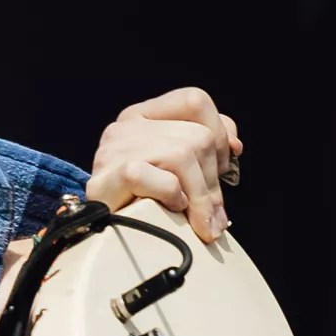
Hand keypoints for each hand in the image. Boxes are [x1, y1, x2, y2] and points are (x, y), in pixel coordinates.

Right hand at [86, 86, 242, 245]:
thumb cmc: (144, 204)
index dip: (220, 131)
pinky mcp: (108, 176)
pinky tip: (170, 210)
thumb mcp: (178, 170)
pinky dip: (174, 197)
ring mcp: (115, 148)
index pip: (194, 100)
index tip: (226, 167)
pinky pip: (162, 180)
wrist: (100, 235)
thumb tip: (235, 148)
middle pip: (196, 136)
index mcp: (144, 115)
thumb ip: (203, 149)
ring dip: (200, 197)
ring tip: (201, 224)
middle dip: (213, 181)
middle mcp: (127, 124)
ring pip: (183, 155)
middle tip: (214, 215)